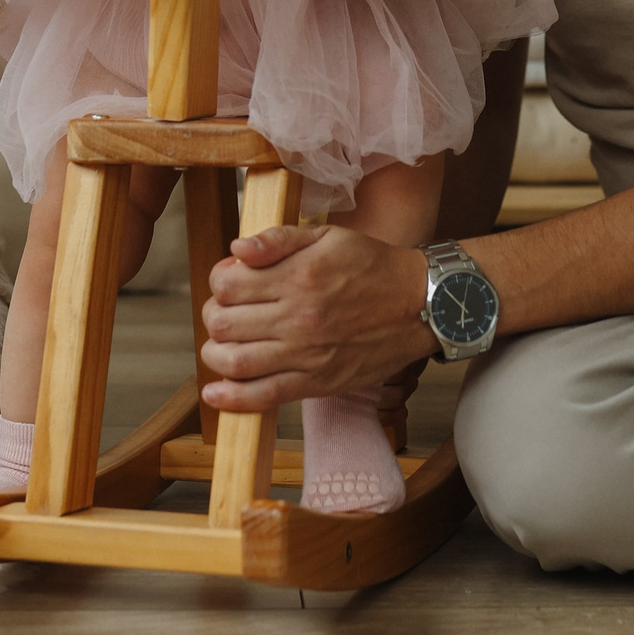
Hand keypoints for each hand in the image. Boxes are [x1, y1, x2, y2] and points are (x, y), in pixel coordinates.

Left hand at [198, 224, 435, 409]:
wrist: (419, 305)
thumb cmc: (372, 266)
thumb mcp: (327, 237)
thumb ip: (278, 239)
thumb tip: (236, 248)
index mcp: (298, 276)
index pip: (227, 284)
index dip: (219, 279)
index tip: (230, 280)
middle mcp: (298, 317)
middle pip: (223, 323)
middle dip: (214, 315)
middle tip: (226, 311)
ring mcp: (306, 354)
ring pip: (234, 361)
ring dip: (216, 353)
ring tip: (223, 344)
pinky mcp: (317, 382)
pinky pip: (263, 396)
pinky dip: (232, 397)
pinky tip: (215, 393)